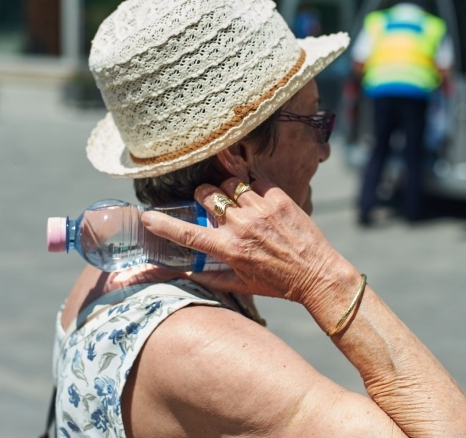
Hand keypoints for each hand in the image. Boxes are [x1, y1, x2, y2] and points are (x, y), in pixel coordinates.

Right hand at [140, 177, 356, 307]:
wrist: (318, 274)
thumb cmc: (278, 283)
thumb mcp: (241, 285)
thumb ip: (210, 278)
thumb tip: (186, 272)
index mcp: (229, 249)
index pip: (188, 234)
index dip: (163, 224)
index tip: (147, 217)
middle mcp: (242, 226)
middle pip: (207, 194)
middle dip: (204, 197)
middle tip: (212, 205)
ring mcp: (261, 209)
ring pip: (230, 184)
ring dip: (228, 191)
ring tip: (238, 203)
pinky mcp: (279, 197)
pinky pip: (255, 181)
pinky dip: (252, 187)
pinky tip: (258, 201)